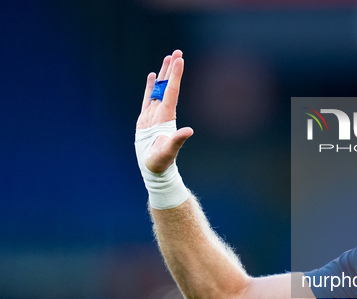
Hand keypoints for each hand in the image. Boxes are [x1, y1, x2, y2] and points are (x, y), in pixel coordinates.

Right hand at [136, 50, 192, 173]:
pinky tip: (153, 77)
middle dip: (172, 69)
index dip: (175, 76)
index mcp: (167, 117)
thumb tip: (189, 131)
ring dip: (163, 75)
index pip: (172, 91)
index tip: (179, 60)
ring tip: (167, 59)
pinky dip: (151, 87)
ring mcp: (155, 115)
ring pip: (159, 89)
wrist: (154, 168)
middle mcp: (163, 113)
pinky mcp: (146, 119)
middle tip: (177, 52)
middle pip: (168, 86)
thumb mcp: (169, 150)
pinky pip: (148, 98)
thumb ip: (178, 140)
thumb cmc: (161, 161)